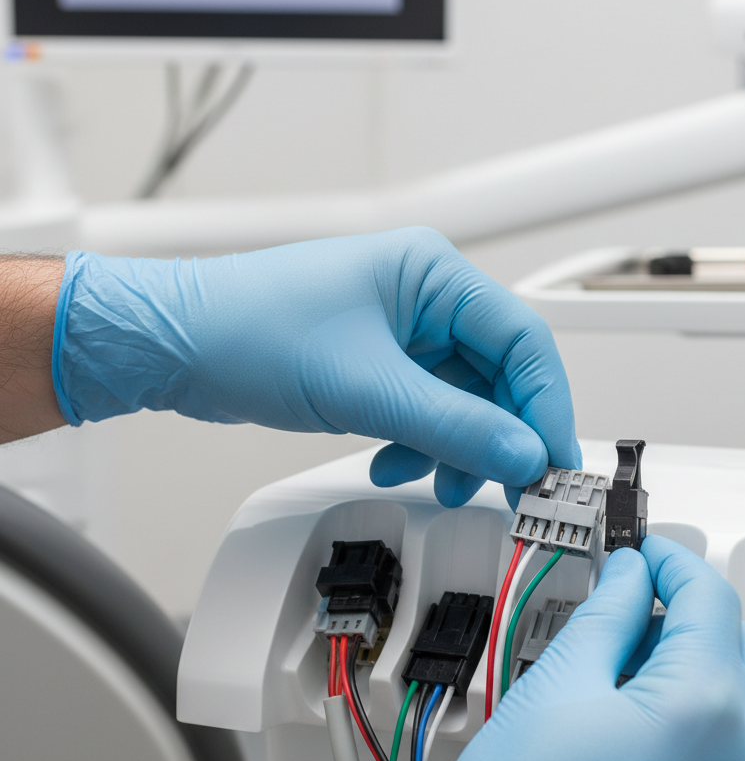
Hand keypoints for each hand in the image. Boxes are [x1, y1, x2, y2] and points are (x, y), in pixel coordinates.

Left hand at [53, 227, 579, 505]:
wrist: (173, 347)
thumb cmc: (248, 329)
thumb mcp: (367, 386)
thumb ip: (456, 426)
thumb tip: (523, 454)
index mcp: (433, 275)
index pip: (523, 341)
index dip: (546, 405)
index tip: (554, 460)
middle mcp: (425, 301)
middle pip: (499, 376)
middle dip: (503, 436)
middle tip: (516, 485)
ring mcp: (401, 336)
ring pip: (464, 402)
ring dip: (460, 448)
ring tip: (445, 481)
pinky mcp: (379, 367)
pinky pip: (428, 413)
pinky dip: (422, 445)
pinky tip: (395, 462)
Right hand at [327, 536, 744, 760]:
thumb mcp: (558, 683)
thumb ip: (609, 613)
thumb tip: (630, 576)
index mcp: (705, 709)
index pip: (709, 598)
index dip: (670, 561)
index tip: (643, 553)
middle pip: (740, 648)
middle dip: (689, 619)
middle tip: (630, 615)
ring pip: (742, 711)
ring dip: (696, 679)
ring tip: (623, 688)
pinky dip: (703, 741)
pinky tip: (642, 747)